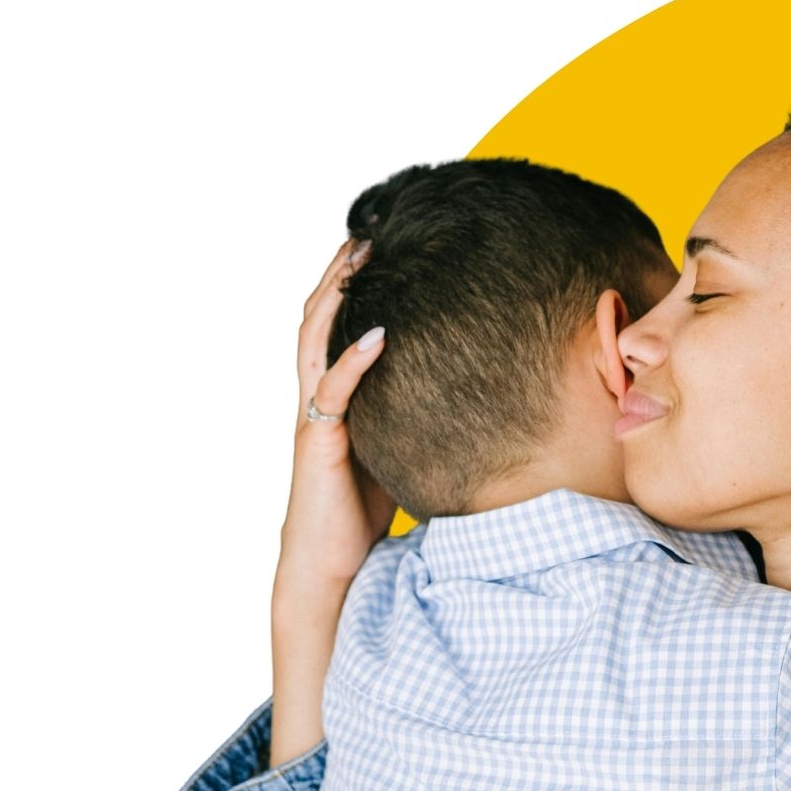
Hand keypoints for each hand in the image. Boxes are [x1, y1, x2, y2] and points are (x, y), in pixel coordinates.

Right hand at [280, 237, 396, 592]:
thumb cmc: (365, 506)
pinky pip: (333, 391)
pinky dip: (353, 359)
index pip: (337, 324)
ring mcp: (315, 415)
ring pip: (315, 342)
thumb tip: (476, 385)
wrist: (332, 560)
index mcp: (336, 393)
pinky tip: (376, 334)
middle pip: (319, 318)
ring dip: (334, 297)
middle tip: (365, 231)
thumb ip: (416, 410)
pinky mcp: (318, 441)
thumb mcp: (397, 443)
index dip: (349, 283)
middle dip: (337, 273)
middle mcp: (319, 395)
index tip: (376, 243)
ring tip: (357, 259)